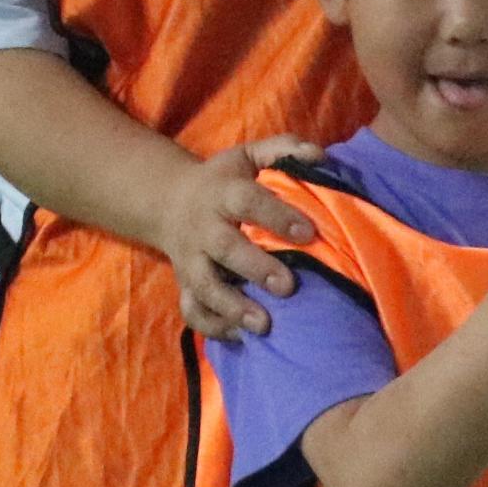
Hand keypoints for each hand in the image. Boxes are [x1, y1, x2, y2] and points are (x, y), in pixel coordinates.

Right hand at [161, 138, 324, 339]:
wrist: (167, 201)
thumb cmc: (223, 180)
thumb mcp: (248, 155)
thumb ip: (284, 149)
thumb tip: (320, 158)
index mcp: (220, 192)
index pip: (246, 201)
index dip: (275, 216)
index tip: (308, 233)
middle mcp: (202, 228)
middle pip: (225, 248)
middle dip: (255, 268)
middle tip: (288, 286)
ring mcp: (190, 260)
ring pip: (204, 287)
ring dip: (232, 307)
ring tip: (264, 325)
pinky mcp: (185, 285)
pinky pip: (192, 311)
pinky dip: (214, 327)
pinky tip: (242, 337)